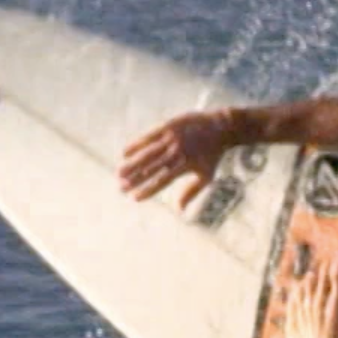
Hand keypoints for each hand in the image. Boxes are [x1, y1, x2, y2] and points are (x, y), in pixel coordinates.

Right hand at [118, 110, 234, 206]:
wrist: (219, 127)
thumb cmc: (211, 155)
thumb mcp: (206, 175)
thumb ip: (191, 192)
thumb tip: (180, 211)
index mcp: (186, 166)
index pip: (162, 181)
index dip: (147, 190)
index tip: (134, 198)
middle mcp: (177, 152)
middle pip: (151, 168)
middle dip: (135, 179)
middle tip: (120, 187)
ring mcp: (171, 138)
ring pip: (147, 153)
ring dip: (131, 164)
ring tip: (119, 173)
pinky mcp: (168, 125)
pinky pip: (148, 136)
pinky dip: (136, 144)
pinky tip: (124, 152)